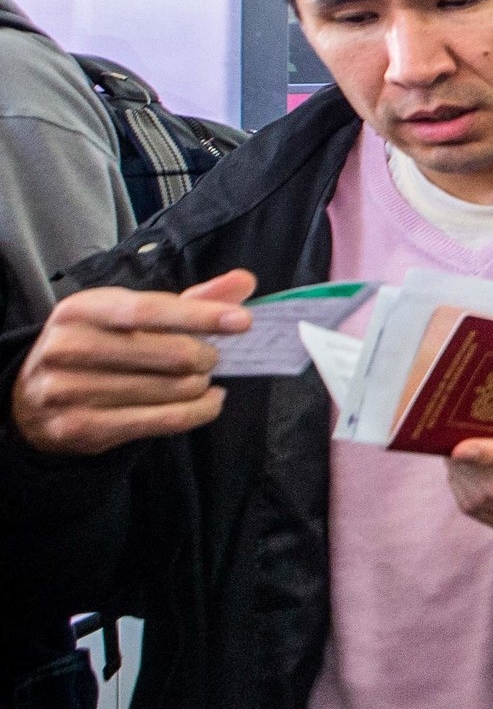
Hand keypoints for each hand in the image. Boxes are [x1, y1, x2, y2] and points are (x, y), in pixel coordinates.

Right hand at [12, 271, 255, 455]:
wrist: (34, 398)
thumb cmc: (97, 347)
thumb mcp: (129, 316)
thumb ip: (188, 300)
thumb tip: (243, 281)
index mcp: (81, 310)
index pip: (150, 311)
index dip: (200, 316)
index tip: (242, 321)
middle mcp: (69, 347)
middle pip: (170, 354)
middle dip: (205, 357)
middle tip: (211, 358)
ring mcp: (69, 390)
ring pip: (171, 390)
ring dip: (200, 385)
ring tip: (199, 379)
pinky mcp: (81, 428)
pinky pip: (163, 421)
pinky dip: (200, 411)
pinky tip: (210, 401)